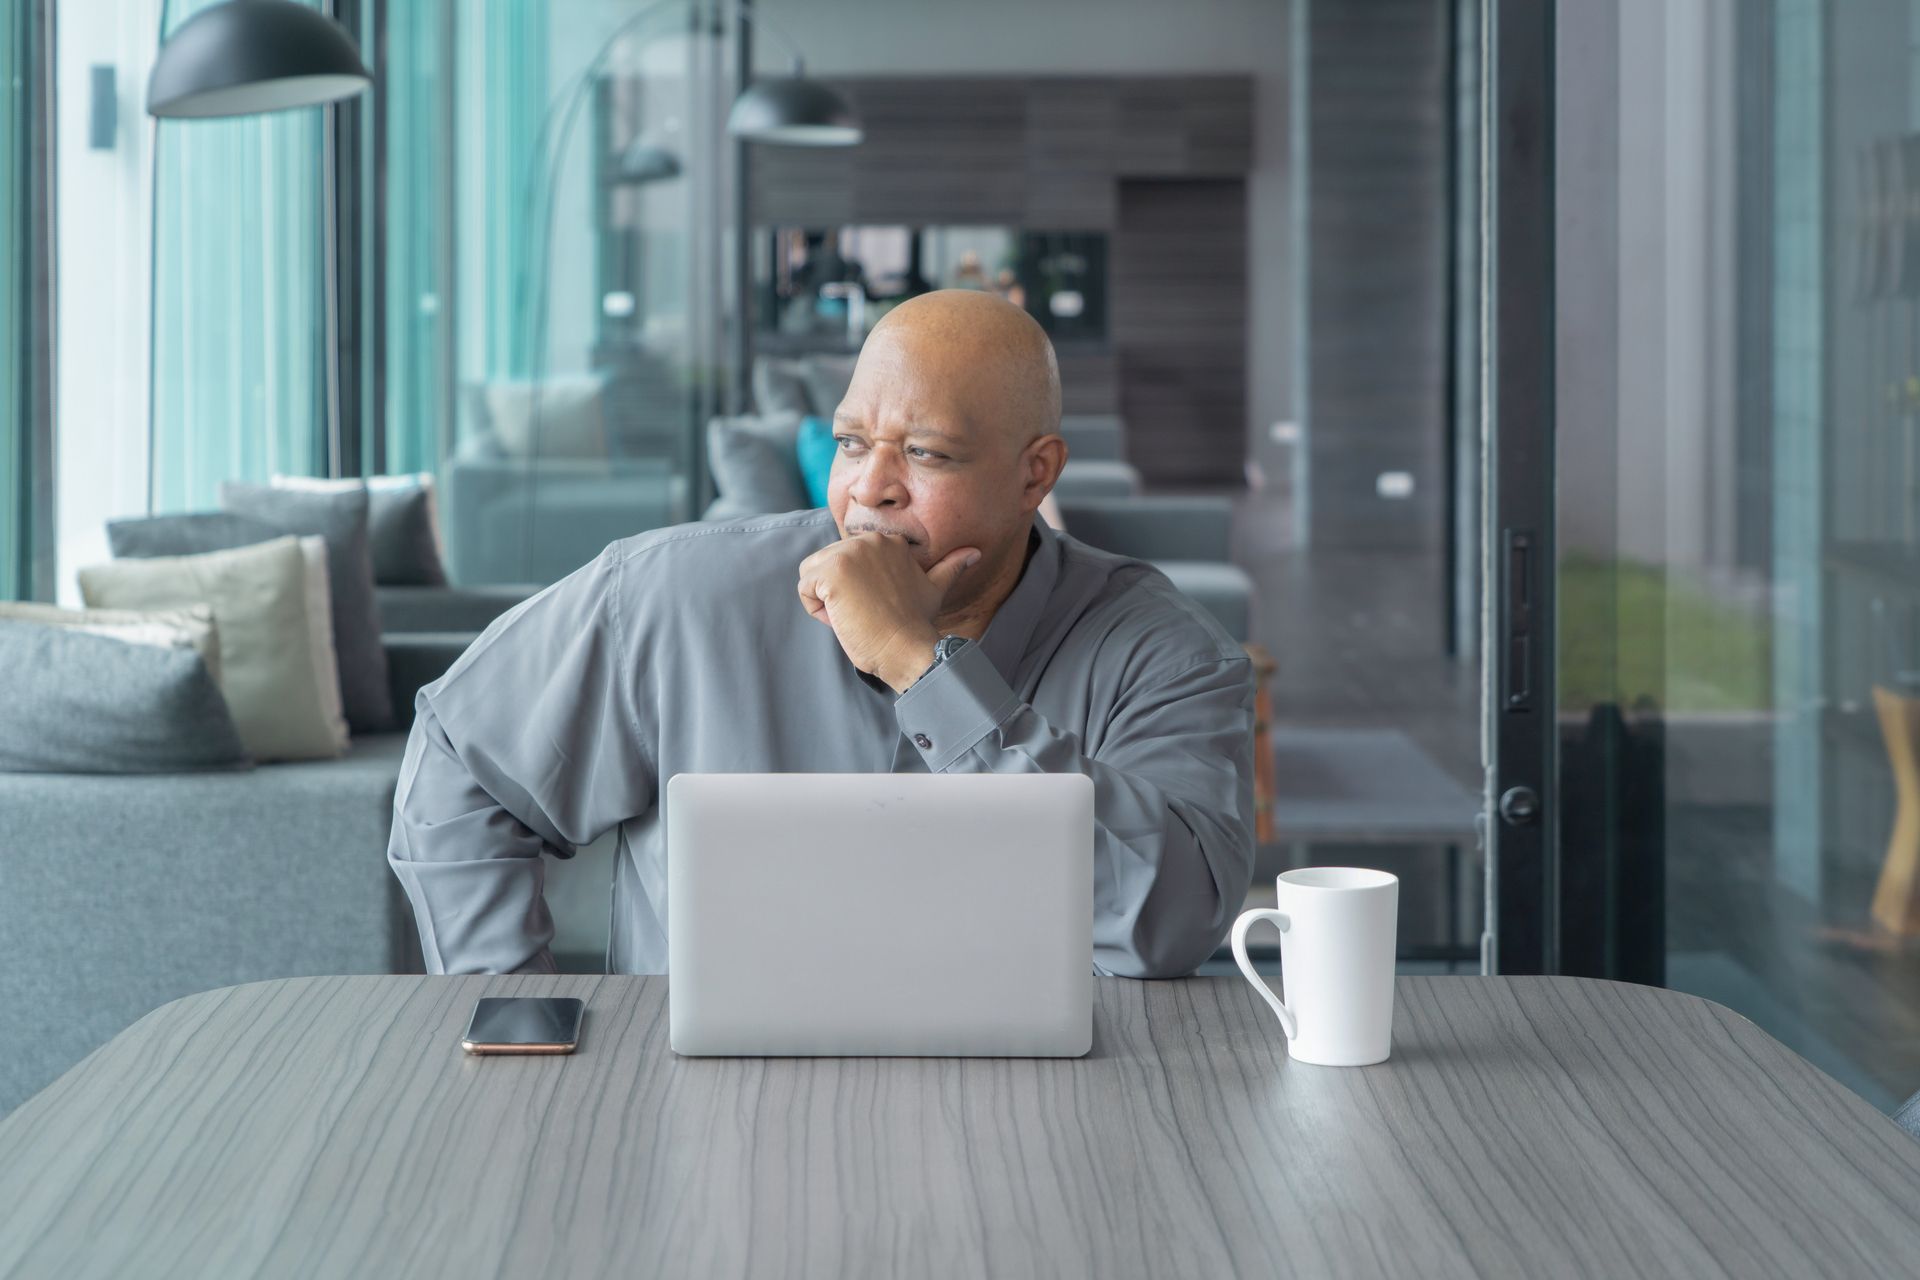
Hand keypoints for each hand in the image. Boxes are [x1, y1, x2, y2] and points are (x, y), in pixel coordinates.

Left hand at [797, 533, 979, 691]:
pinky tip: (845, 619)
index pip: (847, 561)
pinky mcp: (831, 572)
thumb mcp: (935, 588)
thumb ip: (950, 567)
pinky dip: (817, 611)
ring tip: (856, 616)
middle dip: (839, 595)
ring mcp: (848, 554)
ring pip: (811, 576)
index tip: (879, 606)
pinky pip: (804, 589)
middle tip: (867, 615)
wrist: (909, 648)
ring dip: (826, 602)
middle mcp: (867, 540)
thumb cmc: (916, 624)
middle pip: (825, 566)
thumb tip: (975, 552)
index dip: (858, 589)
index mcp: (887, 542)